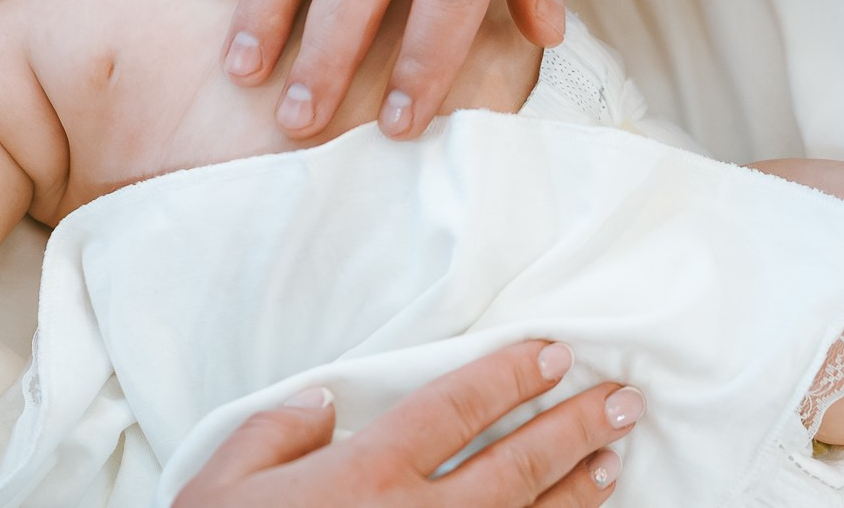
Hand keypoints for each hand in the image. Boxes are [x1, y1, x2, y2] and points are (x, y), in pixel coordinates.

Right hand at [176, 341, 640, 507]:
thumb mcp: (221, 486)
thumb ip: (274, 431)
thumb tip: (322, 402)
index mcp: (363, 475)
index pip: (456, 408)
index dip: (511, 375)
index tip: (554, 353)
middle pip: (513, 465)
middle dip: (574, 427)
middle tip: (622, 399)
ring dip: (577, 491)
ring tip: (614, 459)